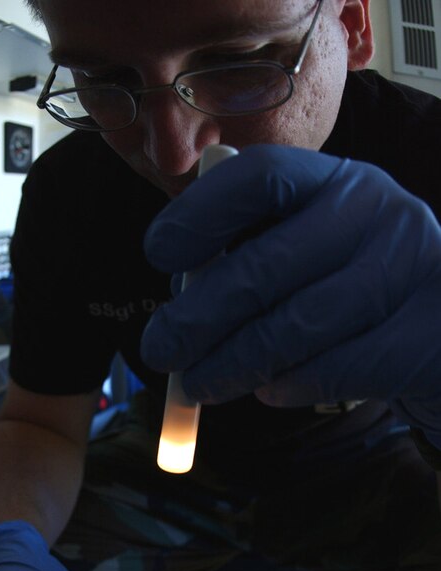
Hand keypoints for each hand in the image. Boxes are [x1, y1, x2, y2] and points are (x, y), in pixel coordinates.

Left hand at [141, 145, 440, 447]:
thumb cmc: (358, 292)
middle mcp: (375, 212)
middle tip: (158, 350)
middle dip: (196, 316)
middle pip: (263, 266)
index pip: (258, 178)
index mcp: (336, 181)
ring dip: (232, 363)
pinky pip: (334, 368)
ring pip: (294, 327)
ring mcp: (409, 269)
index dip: (197, 214)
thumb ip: (255, 262)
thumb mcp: (314, 254)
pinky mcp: (426, 334)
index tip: (157, 253)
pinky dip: (287, 385)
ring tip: (198, 385)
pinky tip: (267, 391)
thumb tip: (181, 302)